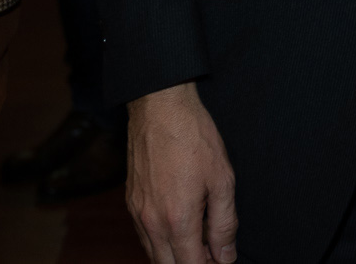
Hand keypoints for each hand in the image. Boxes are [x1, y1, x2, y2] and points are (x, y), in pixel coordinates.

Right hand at [127, 82, 237, 263]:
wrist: (160, 107)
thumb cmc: (194, 137)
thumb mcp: (222, 179)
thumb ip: (224, 223)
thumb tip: (225, 255)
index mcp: (178, 220)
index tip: (221, 259)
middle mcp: (152, 222)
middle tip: (211, 253)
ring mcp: (137, 213)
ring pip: (153, 254)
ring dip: (174, 256)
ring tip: (198, 242)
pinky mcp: (130, 202)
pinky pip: (143, 236)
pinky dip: (160, 242)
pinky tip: (178, 228)